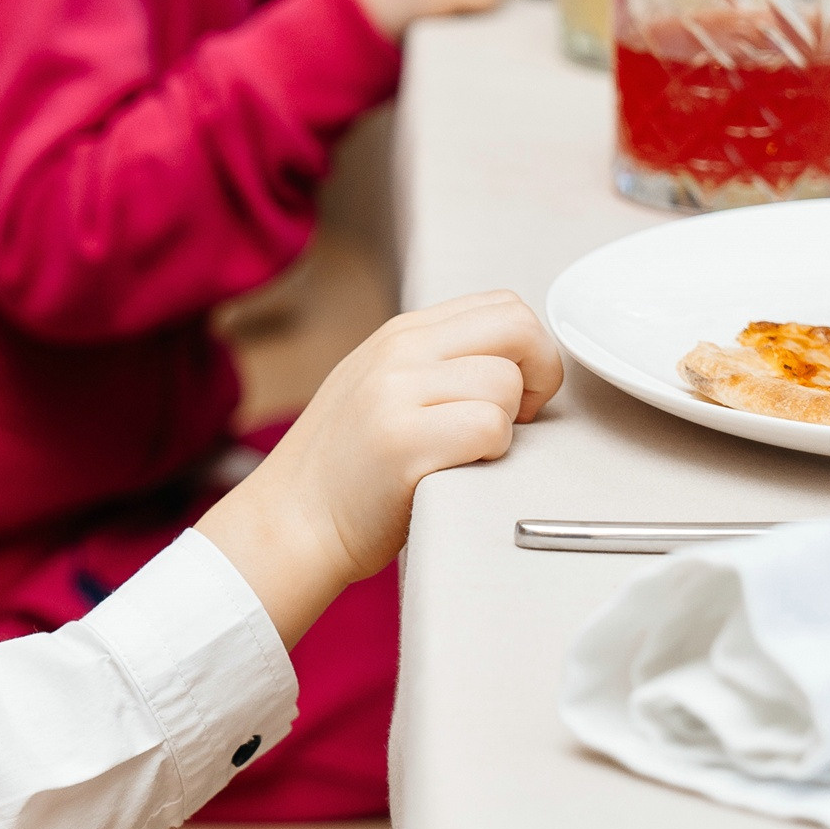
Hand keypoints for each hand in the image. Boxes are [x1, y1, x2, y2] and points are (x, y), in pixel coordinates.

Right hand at [198, 292, 562, 646]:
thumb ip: (435, 362)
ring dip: (505, 425)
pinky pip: (489, 427)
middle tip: (517, 418)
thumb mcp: (378, 386)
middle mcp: (398, 352)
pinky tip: (458, 468)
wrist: (289, 523)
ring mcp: (395, 392)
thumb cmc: (344, 471)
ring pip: (507, 382)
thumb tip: (511, 359)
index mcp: (399, 335)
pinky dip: (491, 454)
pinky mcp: (402, 441)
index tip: (513, 392)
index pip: (502, 305)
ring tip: (469, 451)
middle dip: (541, 374)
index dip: (527, 350)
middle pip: (518, 327)